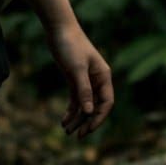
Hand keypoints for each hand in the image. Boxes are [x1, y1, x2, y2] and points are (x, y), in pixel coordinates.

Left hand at [46, 20, 113, 137]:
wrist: (58, 28)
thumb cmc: (70, 45)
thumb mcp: (76, 68)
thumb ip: (84, 90)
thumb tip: (90, 112)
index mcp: (103, 76)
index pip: (107, 103)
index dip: (99, 118)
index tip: (88, 129)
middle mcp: (97, 80)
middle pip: (96, 107)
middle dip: (87, 122)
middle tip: (77, 136)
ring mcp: (85, 79)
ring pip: (85, 105)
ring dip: (77, 118)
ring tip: (66, 131)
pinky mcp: (74, 78)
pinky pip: (75, 99)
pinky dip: (71, 110)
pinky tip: (64, 121)